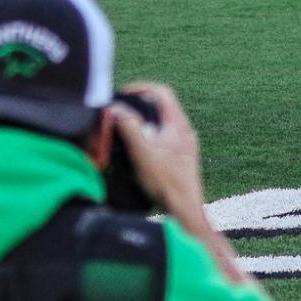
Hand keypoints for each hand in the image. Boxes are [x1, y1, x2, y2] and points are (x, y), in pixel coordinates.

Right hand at [110, 82, 207, 218]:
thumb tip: (114, 108)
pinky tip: (138, 151)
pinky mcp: (182, 158)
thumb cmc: (167, 184)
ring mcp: (185, 145)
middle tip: (121, 112)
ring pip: (161, 123)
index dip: (140, 88)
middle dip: (138, 106)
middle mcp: (184, 131)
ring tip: (126, 131)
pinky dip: (149, 137)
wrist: (186, 212)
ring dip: (143, 123)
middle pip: (160, 106)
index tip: (123, 96)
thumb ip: (128, 127)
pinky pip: (164, 138)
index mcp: (178, 125)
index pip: (161, 91)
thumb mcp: (142, 152)